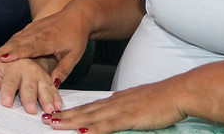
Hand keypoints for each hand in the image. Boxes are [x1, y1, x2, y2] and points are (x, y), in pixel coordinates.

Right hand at [0, 6, 90, 86]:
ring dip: (0, 50)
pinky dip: (5, 45)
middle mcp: (38, 33)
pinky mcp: (30, 28)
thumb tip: (53, 84)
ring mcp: (33, 29)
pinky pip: (16, 37)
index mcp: (49, 40)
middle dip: (1, 53)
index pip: (30, 47)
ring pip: (13, 40)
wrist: (77, 15)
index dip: (16, 54)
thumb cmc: (77, 37)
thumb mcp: (75, 55)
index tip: (3, 60)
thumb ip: (63, 70)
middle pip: (16, 44)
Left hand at [0, 58, 62, 113]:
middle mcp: (28, 70)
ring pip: (44, 87)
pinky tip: (58, 106)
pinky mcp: (48, 80)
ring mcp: (39, 75)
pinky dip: (56, 97)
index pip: (9, 81)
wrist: (22, 56)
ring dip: (47, 98)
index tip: (6, 102)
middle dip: (29, 98)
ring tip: (49, 109)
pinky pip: (53, 89)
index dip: (7, 91)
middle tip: (30, 109)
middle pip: (28, 86)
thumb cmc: (5, 66)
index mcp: (12, 67)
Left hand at [42, 81, 187, 133]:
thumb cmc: (164, 99)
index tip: (58, 114)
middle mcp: (115, 102)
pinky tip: (80, 132)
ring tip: (53, 123)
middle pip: (85, 110)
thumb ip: (127, 107)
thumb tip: (117, 109)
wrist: (178, 93)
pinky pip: (107, 125)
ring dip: (70, 121)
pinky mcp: (129, 117)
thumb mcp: (141, 102)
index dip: (73, 111)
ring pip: (90, 117)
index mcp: (118, 99)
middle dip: (64, 116)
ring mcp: (121, 110)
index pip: (91, 106)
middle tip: (45, 118)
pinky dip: (92, 129)